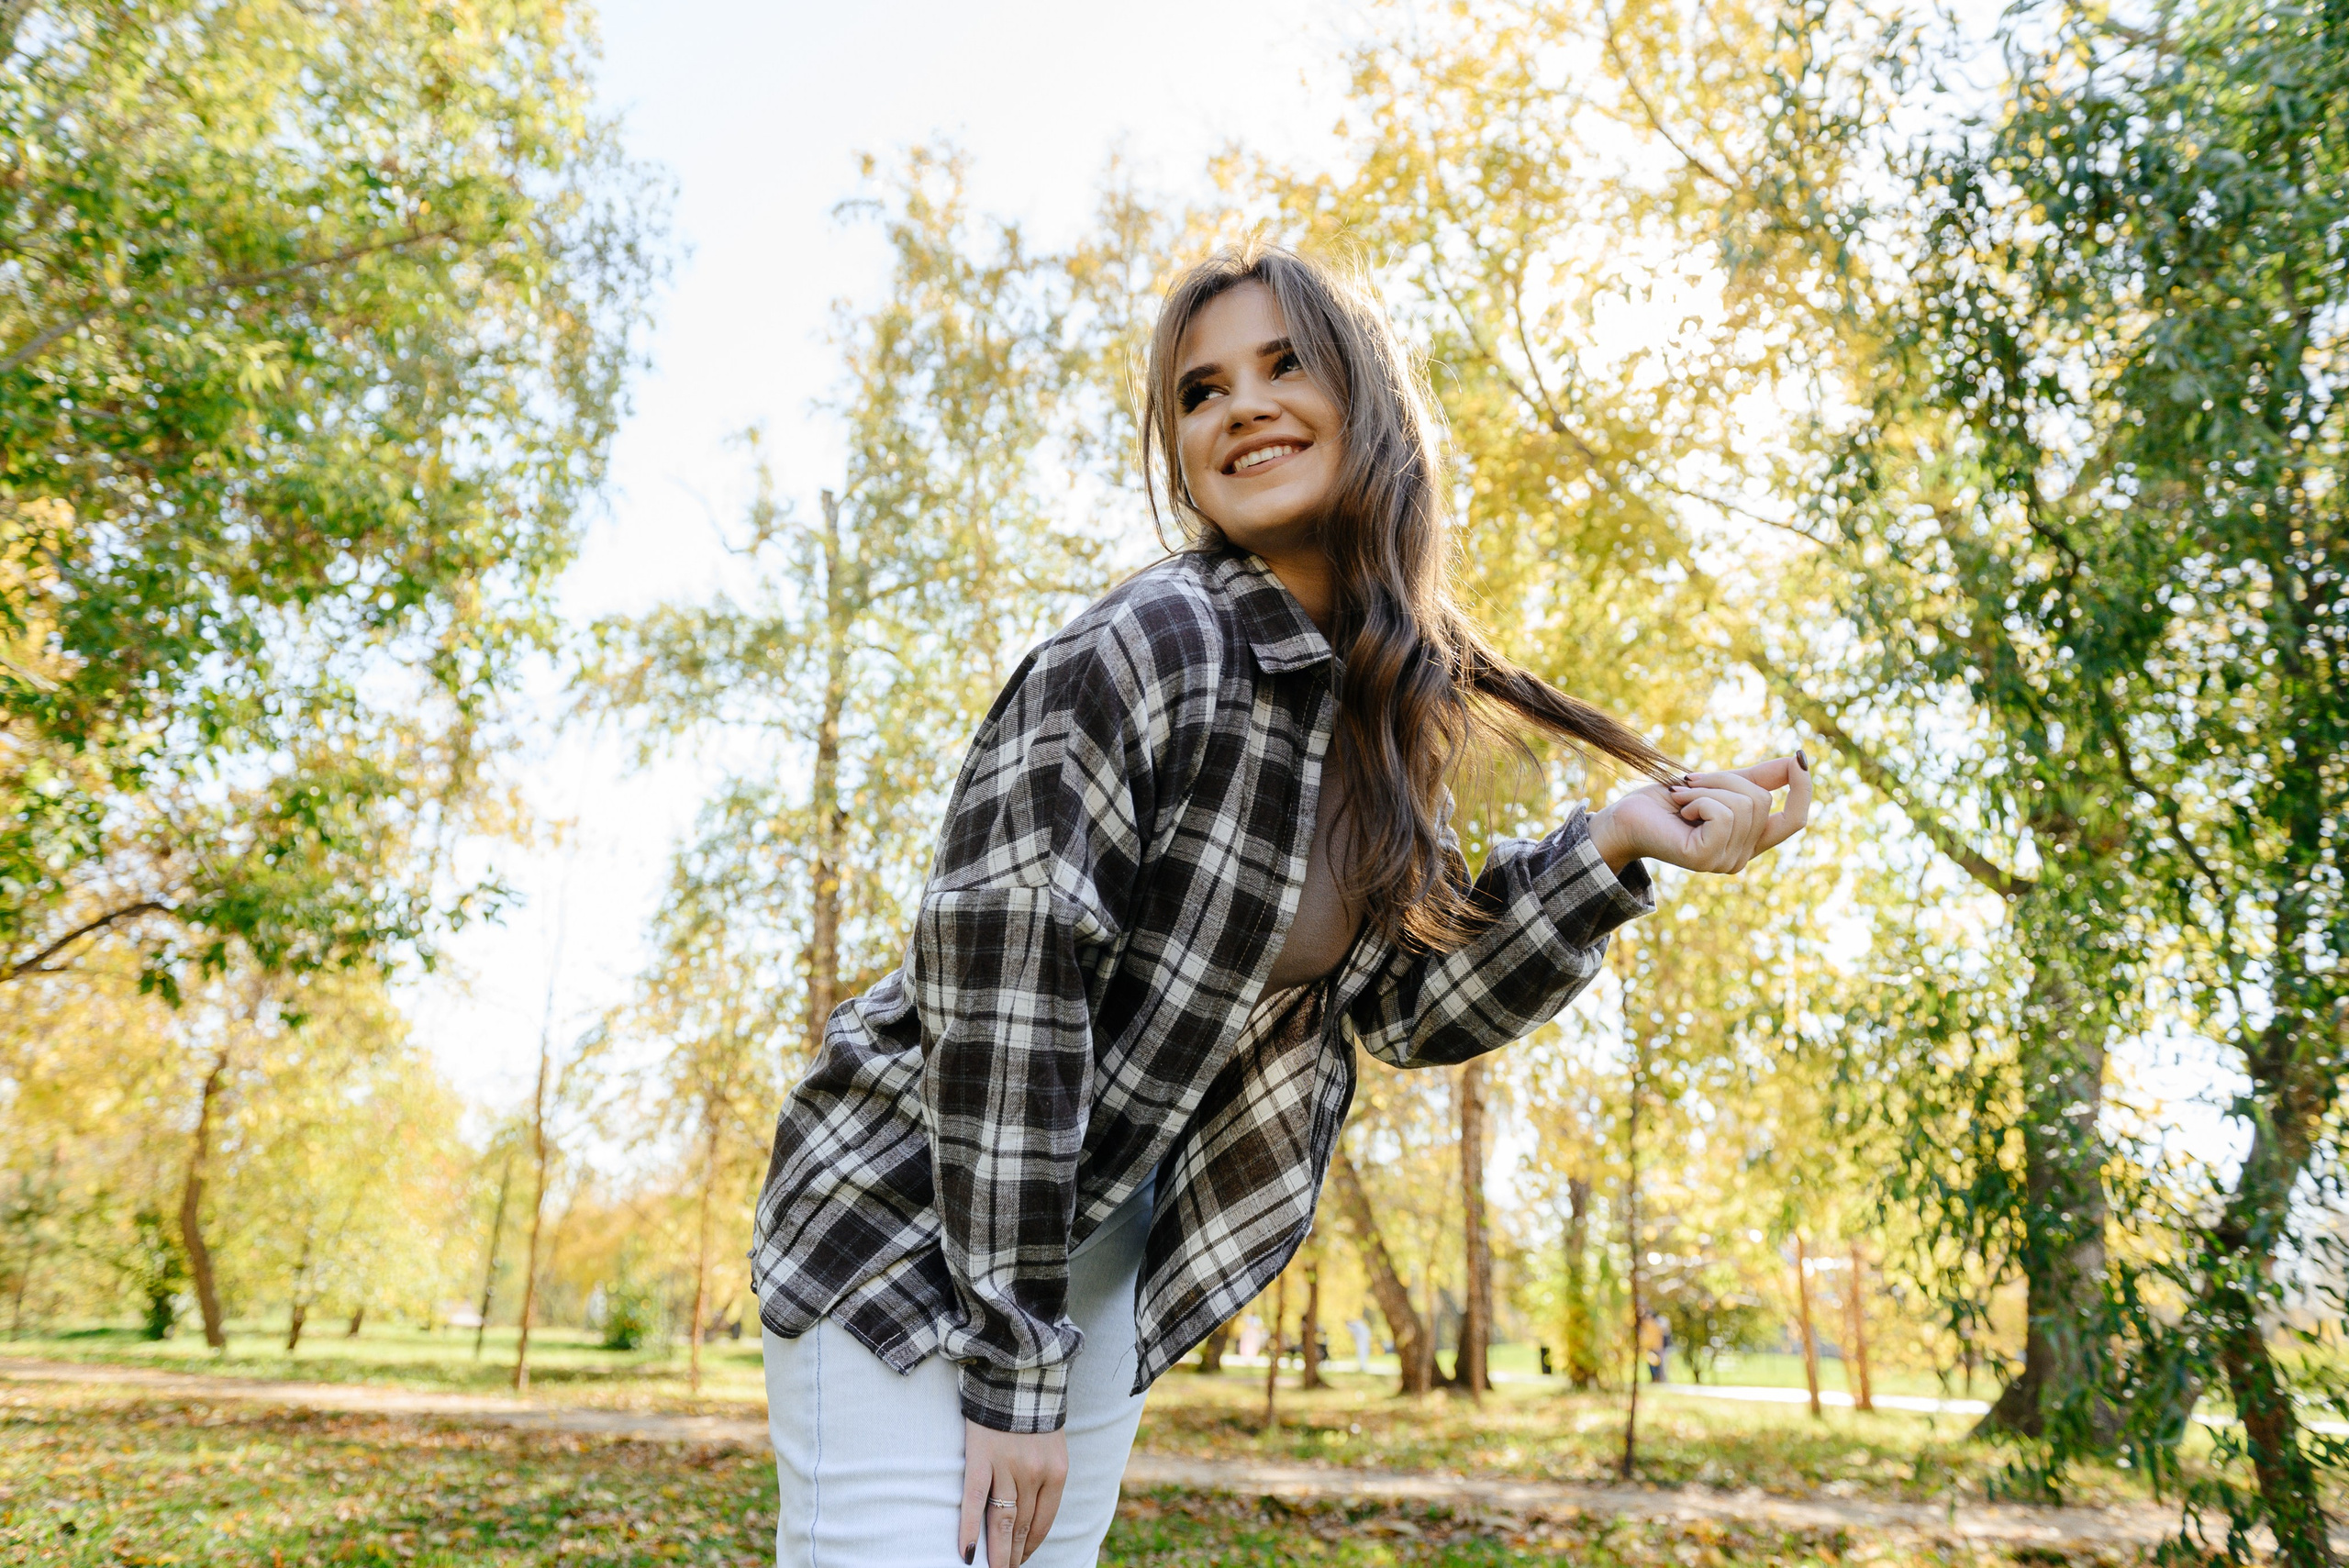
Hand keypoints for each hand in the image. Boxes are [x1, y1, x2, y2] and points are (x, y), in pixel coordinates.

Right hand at [960, 1420, 1065, 1566]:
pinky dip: (969, 1529)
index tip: (1024, 1559)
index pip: (1043, 1521)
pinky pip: (973, 1500)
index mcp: (1057, 1470)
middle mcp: (1035, 1472)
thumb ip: (1045, 1475)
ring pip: (1001, 1520)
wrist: (1015, 1369)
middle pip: (1022, 1525)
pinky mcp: (981, 1457)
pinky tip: (967, 1553)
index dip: (1032, 1545)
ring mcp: (1007, 1466)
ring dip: (996, 1551)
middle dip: (1014, 1554)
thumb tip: (1031, 1512)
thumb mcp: (1051, 1443)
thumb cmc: (1033, 1409)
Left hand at [1588, 753, 1812, 874]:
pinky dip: (1699, 801)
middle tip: (1691, 785)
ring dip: (1707, 789)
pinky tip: (1680, 811)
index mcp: (1749, 841)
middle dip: (1725, 780)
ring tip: (1682, 799)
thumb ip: (1757, 778)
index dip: (1803, 789)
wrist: (1626, 818)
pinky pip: (1723, 814)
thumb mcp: (1719, 784)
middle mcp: (1742, 857)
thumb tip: (1797, 760)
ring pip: (1743, 805)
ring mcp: (1726, 862)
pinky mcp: (1707, 859)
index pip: (1794, 821)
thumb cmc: (1669, 802)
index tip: (1799, 757)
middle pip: (1762, 800)